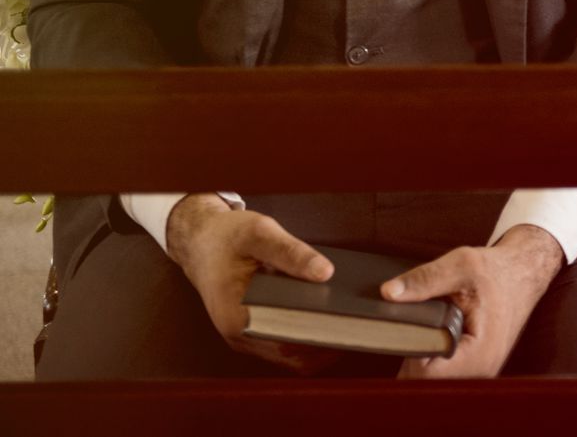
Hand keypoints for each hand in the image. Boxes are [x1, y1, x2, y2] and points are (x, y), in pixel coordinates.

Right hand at [166, 192, 339, 372]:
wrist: (200, 240)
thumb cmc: (227, 237)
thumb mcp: (260, 234)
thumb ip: (292, 253)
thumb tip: (326, 273)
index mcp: (238, 317)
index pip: (288, 343)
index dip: (323, 339)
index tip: (354, 326)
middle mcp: (241, 335)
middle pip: (295, 353)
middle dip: (329, 341)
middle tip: (364, 322)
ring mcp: (248, 335)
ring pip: (293, 351)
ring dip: (322, 339)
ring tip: (355, 317)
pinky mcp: (256, 328)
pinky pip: (288, 340)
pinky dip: (310, 332)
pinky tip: (334, 312)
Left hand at [384, 224, 563, 378]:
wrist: (524, 273)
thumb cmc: (497, 271)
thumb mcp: (461, 265)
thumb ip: (424, 280)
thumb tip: (388, 293)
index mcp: (480, 352)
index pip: (423, 373)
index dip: (405, 350)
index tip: (397, 328)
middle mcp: (481, 371)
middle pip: (423, 381)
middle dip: (408, 355)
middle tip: (402, 326)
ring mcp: (478, 373)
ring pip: (430, 380)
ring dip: (417, 358)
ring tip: (416, 329)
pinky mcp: (473, 369)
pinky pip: (440, 374)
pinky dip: (428, 357)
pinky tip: (426, 336)